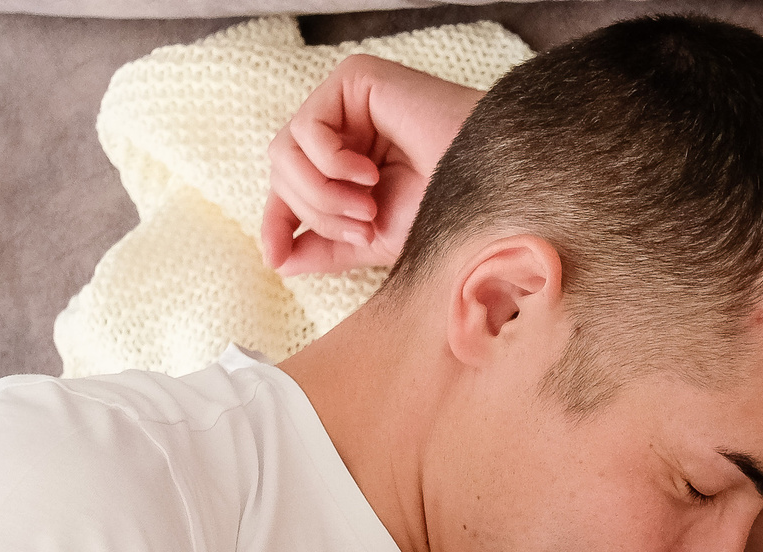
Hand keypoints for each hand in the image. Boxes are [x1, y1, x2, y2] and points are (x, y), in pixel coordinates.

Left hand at [262, 56, 481, 274]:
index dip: (277, 221)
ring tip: (367, 208)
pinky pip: (307, 129)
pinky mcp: (354, 78)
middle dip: (316, 212)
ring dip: (321, 193)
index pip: (290, 186)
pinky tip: (369, 174)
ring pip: (286, 151)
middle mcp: (343, 126)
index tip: (274, 258)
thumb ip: (328, 248)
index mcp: (348, 161)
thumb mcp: (376, 240)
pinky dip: (331, 164)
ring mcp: (347, 100)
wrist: (489, 186)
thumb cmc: (448, 211)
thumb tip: (279, 262)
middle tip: (362, 230)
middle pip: (283, 172)